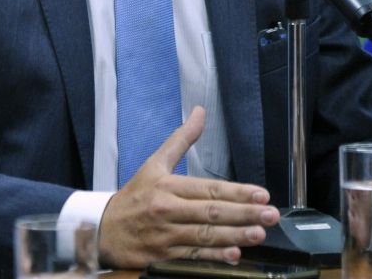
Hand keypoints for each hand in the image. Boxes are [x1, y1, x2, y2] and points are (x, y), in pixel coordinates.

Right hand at [99, 107, 279, 266]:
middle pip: (211, 212)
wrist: (101, 230)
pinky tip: (233, 255)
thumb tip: (200, 113)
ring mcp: (165, 236)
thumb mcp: (154, 163)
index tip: (261, 194)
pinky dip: (213, 257)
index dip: (237, 192)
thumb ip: (181, 139)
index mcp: (167, 186)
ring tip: (259, 234)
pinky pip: (193, 257)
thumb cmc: (133, 197)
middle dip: (245, 214)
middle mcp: (167, 210)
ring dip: (234, 236)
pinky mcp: (162, 257)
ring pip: (205, 236)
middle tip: (271, 215)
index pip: (209, 189)